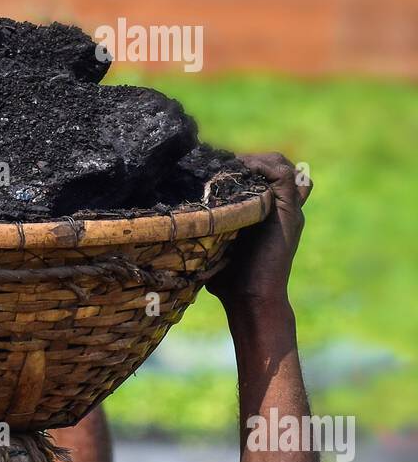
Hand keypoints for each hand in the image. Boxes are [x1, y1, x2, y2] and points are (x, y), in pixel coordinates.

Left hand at [207, 153, 311, 311]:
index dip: (240, 166)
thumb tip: (173, 226)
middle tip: (217, 165)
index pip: (260, 175)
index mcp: (265, 213)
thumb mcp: (213, 248)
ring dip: (253, 161)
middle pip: (271, 165)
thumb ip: (206, 231)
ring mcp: (287, 209)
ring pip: (279, 165)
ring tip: (228, 167)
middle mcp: (279, 208)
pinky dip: (263, 167)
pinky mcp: (289, 212)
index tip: (211, 167)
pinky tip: (239, 173)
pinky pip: (284, 175)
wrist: (251, 301)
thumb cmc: (229, 283)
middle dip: (245, 160)